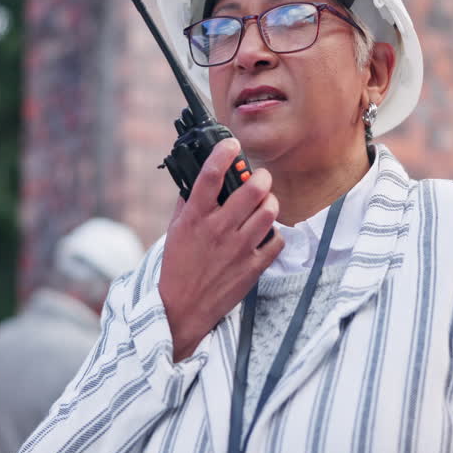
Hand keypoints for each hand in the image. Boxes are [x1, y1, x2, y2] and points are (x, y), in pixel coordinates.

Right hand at [159, 138, 283, 361]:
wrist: (183, 309)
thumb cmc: (177, 266)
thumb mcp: (175, 231)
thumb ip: (188, 203)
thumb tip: (200, 177)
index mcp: (195, 218)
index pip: (211, 176)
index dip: (224, 153)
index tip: (232, 144)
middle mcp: (218, 230)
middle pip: (252, 190)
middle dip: (260, 177)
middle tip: (259, 178)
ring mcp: (238, 249)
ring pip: (269, 212)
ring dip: (270, 202)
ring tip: (264, 203)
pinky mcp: (253, 267)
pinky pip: (276, 240)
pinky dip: (273, 234)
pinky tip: (264, 233)